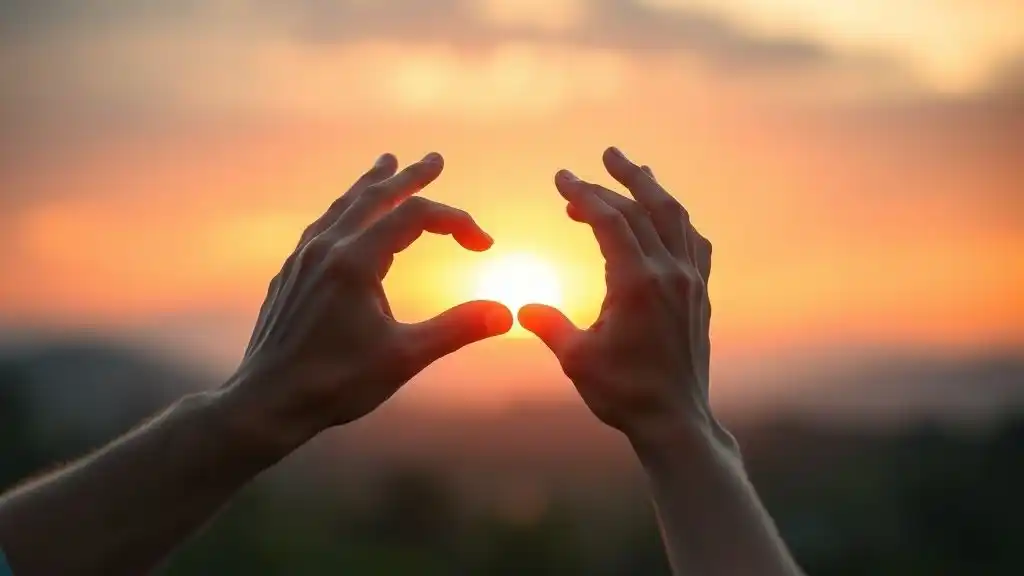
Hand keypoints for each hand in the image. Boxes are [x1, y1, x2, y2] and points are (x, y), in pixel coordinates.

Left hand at [225, 152, 512, 451]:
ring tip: (385, 165)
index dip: (457, 222)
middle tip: (434, 159)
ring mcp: (303, 259)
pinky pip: (321, 226)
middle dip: (409, 177)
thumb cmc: (335, 383)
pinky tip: (345, 218)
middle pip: (374, 197)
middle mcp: (326, 249)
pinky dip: (344, 210)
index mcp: (355, 262)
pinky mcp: (290, 275)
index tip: (484, 245)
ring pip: (342, 207)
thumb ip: (456, 329)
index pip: (415, 217)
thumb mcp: (404, 357)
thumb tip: (505, 313)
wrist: (266, 402)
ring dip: (371, 185)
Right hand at [520, 147, 726, 445]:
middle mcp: (670, 273)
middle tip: (605, 155)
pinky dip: (677, 222)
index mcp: (637, 283)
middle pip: (648, 207)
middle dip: (622, 177)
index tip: (561, 177)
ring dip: (653, 190)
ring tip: (634, 170)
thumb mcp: (575, 358)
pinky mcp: (700, 295)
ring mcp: (690, 282)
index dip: (584, 194)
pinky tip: (666, 220)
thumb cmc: (623, 392)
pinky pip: (693, 243)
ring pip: (676, 219)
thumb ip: (548, 324)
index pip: (609, 220)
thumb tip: (521, 306)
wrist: (675, 419)